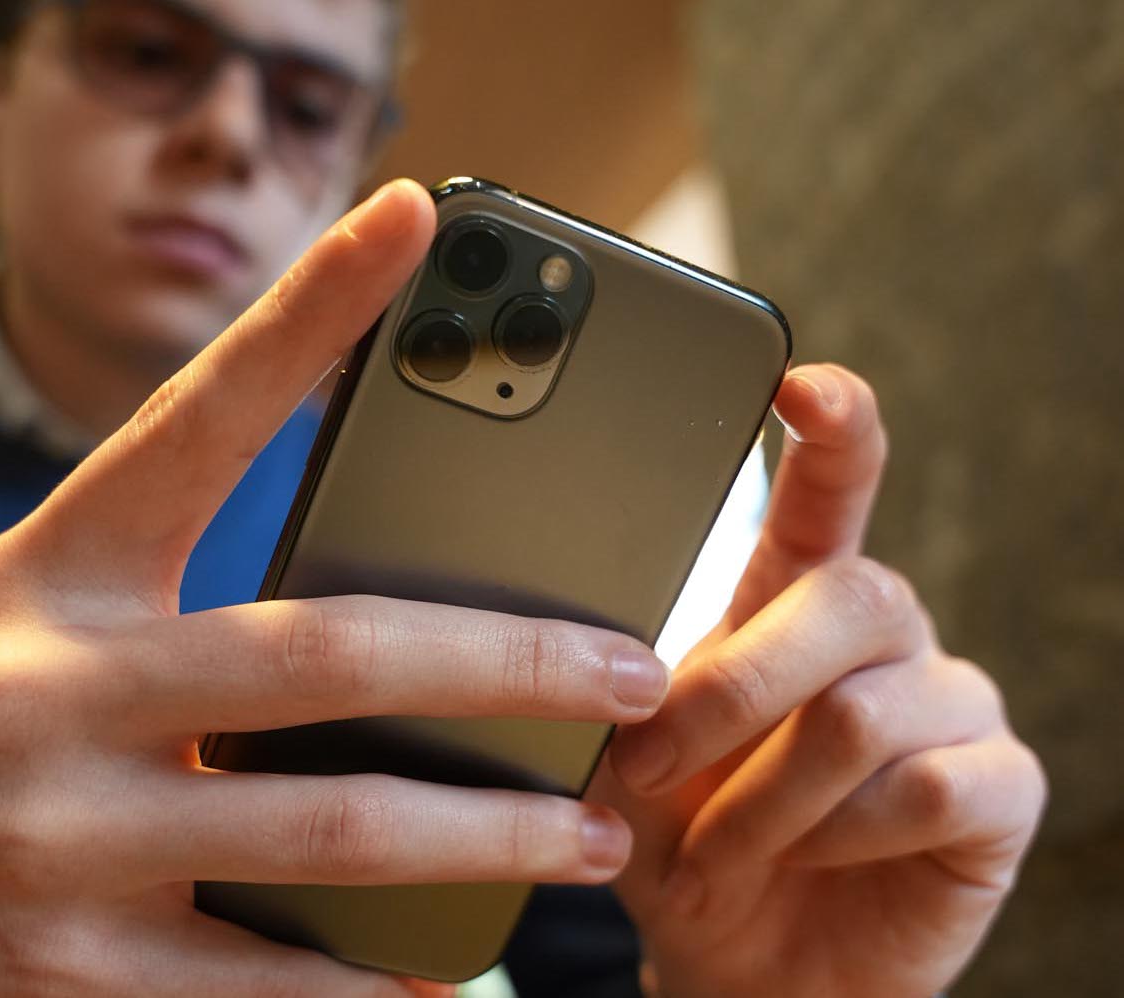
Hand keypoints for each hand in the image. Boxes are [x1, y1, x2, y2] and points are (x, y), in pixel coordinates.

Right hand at [0, 180, 671, 997]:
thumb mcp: (31, 619)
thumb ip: (175, 596)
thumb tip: (386, 616)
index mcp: (53, 579)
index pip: (199, 418)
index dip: (310, 310)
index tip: (416, 222)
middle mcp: (52, 694)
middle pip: (333, 653)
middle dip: (512, 664)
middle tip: (634, 673)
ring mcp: (59, 844)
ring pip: (331, 835)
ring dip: (488, 841)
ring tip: (588, 838)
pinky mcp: (64, 979)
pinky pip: (268, 982)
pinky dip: (378, 980)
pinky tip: (453, 974)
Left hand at [590, 364, 1046, 997]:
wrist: (736, 960)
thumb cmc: (679, 837)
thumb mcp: (631, 756)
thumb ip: (634, 687)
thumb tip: (607, 647)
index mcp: (798, 600)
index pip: (832, 491)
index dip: (834, 430)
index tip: (800, 383)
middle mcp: (887, 634)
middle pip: (851, 597)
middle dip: (736, 690)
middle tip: (653, 760)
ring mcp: (952, 705)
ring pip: (867, 712)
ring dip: (767, 795)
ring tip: (724, 843)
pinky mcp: (1000, 789)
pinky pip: (931, 787)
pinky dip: (842, 835)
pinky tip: (812, 856)